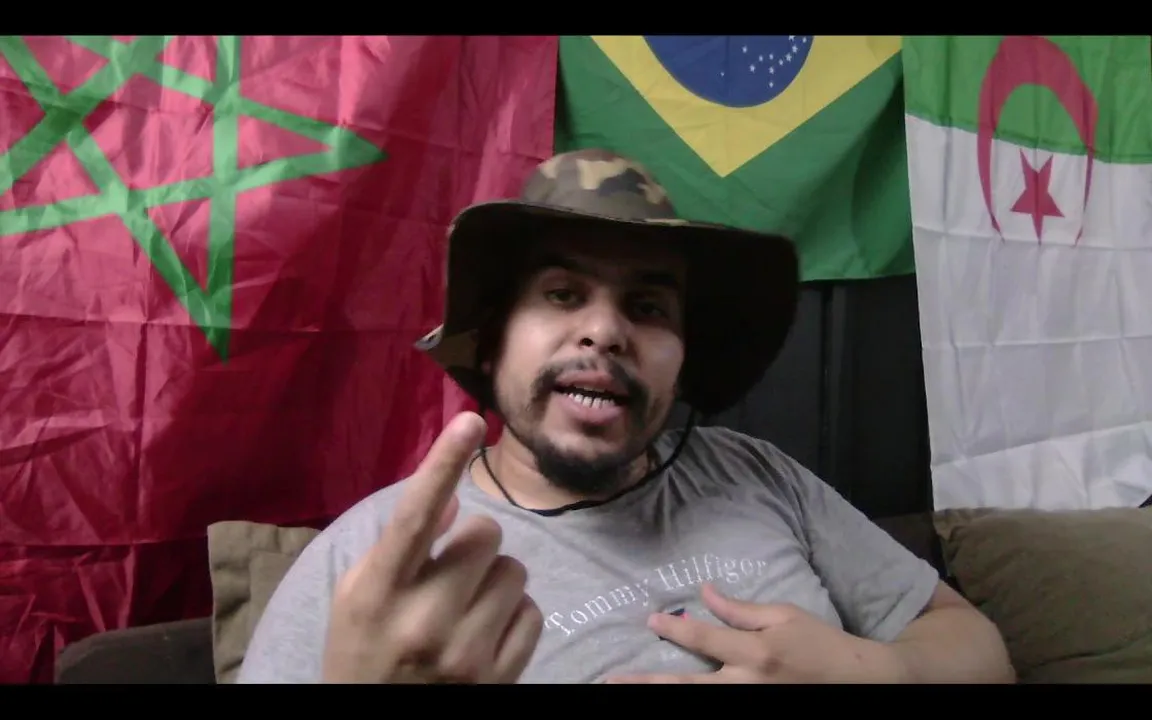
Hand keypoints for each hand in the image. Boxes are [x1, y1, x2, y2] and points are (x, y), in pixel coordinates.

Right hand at [321, 412, 542, 683]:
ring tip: (465, 607)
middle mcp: (423, 621)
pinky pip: (532, 612)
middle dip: (474, 543)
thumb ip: (398, 546)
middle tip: (451, 570)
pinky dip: (513, 615)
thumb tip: (455, 499)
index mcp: (378, 593)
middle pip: (486, 533)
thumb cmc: (362, 652)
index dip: (442, 463)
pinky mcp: (501, 677)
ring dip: (495, 579)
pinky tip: (483, 634)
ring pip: (516, 571)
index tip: (470, 420)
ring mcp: (466, 653)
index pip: (414, 516)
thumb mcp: (358, 596)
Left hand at [607, 583, 903, 683]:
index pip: (704, 640)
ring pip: (697, 701)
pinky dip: (692, 700)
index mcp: (756, 654)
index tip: (651, 621)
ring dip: (661, 694)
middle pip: (686, 687)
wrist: (861, 681)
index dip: (674, 630)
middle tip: (610, 680)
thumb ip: (741, 611)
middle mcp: (748, 685)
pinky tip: (668, 696)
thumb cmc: (822, 644)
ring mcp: (752, 703)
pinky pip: (717, 707)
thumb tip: (704, 594)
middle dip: (647, 683)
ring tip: (626, 689)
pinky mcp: (757, 710)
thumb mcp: (785, 617)